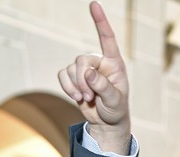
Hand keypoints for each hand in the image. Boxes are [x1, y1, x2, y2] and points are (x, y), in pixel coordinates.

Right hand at [58, 1, 130, 153]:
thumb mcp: (115, 101)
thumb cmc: (116, 110)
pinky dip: (67, 87)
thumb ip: (103, 86)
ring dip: (75, 87)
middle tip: (89, 97)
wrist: (106, 123)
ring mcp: (86, 69)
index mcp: (114, 64)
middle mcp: (100, 63)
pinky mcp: (74, 77)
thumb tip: (87, 73)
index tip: (94, 4)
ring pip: (71, 68)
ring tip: (86, 99)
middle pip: (82, 60)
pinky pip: (62, 75)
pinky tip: (77, 98)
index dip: (100, 22)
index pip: (107, 39)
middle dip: (82, 80)